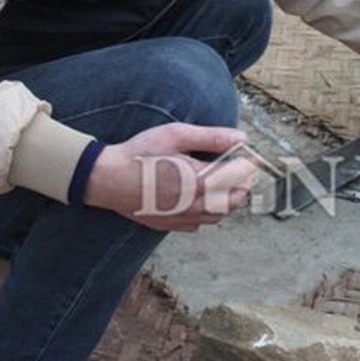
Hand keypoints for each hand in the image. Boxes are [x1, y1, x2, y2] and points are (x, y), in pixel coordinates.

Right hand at [84, 122, 259, 231]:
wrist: (106, 179)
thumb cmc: (140, 154)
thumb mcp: (176, 135)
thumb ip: (211, 137)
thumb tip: (241, 138)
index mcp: (200, 181)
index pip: (239, 177)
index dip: (250, 167)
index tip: (252, 158)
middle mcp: (195, 204)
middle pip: (234, 201)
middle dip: (242, 186)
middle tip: (241, 172)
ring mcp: (182, 218)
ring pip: (218, 216)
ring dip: (226, 202)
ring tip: (223, 185)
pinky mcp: (169, 225)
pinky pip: (198, 224)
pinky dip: (205, 213)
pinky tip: (198, 199)